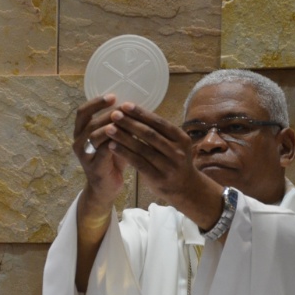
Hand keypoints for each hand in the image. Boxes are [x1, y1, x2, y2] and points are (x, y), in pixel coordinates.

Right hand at [74, 94, 126, 209]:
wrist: (106, 188)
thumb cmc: (111, 160)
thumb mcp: (113, 139)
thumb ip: (117, 124)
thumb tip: (133, 105)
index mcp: (81, 132)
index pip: (82, 112)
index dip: (96, 102)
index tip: (113, 96)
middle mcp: (78, 142)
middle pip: (89, 121)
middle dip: (107, 113)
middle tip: (123, 109)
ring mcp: (84, 155)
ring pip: (94, 135)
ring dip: (110, 126)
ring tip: (125, 120)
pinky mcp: (93, 166)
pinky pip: (103, 150)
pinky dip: (115, 142)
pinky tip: (128, 137)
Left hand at [106, 103, 223, 228]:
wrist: (186, 189)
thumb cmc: (176, 161)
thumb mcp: (175, 144)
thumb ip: (160, 132)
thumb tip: (136, 113)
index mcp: (181, 138)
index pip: (159, 123)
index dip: (141, 113)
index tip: (125, 105)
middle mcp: (177, 151)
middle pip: (149, 134)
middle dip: (130, 123)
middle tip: (114, 114)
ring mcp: (168, 166)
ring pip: (142, 148)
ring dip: (124, 137)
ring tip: (109, 128)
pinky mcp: (157, 178)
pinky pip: (138, 163)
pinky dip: (124, 153)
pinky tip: (112, 146)